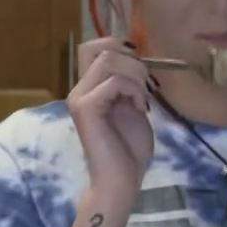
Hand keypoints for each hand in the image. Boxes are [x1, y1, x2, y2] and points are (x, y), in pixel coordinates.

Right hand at [69, 37, 155, 200]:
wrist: (121, 180)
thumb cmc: (129, 150)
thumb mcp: (134, 107)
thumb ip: (130, 84)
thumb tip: (137, 60)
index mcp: (90, 89)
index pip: (94, 48)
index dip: (119, 46)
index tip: (142, 70)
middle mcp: (79, 89)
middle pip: (98, 47)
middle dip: (130, 58)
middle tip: (146, 84)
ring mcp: (79, 98)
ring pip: (107, 60)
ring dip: (135, 74)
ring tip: (144, 97)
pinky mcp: (86, 108)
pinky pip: (113, 81)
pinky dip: (133, 90)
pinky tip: (140, 108)